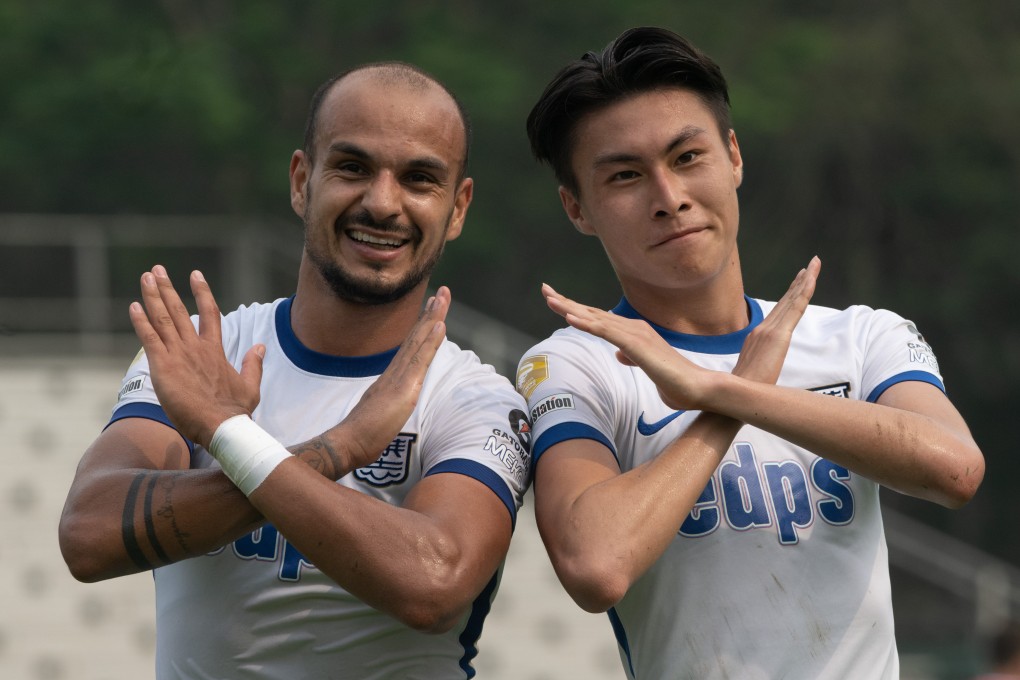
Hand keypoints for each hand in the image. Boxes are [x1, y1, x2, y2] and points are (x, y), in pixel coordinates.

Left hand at [129, 266, 263, 448]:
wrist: (222, 426)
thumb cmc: (235, 411)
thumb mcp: (251, 385)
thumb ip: (254, 364)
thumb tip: (260, 347)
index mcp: (215, 350)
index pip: (210, 313)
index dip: (202, 292)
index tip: (195, 275)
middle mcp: (196, 347)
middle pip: (179, 310)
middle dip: (167, 289)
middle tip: (157, 271)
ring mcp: (179, 355)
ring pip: (163, 319)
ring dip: (153, 297)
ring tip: (146, 278)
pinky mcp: (164, 367)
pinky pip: (150, 338)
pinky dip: (141, 321)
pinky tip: (133, 306)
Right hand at [307, 286, 449, 476]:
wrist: (348, 443)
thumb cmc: (360, 436)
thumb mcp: (378, 415)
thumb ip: (384, 406)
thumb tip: (387, 405)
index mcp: (390, 378)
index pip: (410, 347)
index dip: (422, 327)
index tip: (432, 309)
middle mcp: (394, 371)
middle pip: (416, 337)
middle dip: (431, 313)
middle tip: (442, 292)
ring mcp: (399, 377)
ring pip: (419, 341)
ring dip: (433, 318)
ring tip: (442, 297)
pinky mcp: (404, 388)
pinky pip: (420, 359)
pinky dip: (430, 340)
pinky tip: (439, 325)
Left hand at [542, 283, 710, 410]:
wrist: (700, 388)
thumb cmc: (677, 381)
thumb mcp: (648, 368)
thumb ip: (632, 358)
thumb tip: (620, 354)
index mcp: (635, 334)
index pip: (599, 319)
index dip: (576, 310)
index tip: (556, 301)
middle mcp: (634, 328)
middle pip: (593, 313)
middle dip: (567, 302)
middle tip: (545, 290)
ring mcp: (635, 335)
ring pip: (596, 319)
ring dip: (571, 308)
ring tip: (550, 298)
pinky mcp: (637, 345)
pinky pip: (606, 332)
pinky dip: (587, 323)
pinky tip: (570, 317)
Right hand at [732, 256, 819, 383]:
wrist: (733, 396)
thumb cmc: (741, 392)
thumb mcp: (752, 376)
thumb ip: (757, 369)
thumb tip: (760, 377)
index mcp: (756, 337)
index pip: (778, 312)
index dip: (789, 295)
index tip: (799, 281)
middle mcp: (762, 329)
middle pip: (785, 301)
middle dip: (799, 282)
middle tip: (811, 265)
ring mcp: (769, 331)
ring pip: (791, 300)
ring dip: (805, 280)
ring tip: (814, 265)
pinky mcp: (778, 336)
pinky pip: (795, 308)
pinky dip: (804, 292)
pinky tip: (811, 279)